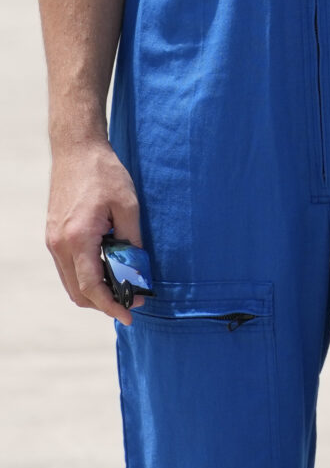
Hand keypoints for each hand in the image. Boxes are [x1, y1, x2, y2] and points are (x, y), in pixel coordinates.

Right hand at [47, 137, 141, 324]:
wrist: (76, 152)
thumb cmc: (105, 175)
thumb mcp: (128, 206)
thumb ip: (131, 240)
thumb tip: (137, 269)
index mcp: (78, 239)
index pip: (92, 287)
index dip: (111, 306)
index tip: (129, 315)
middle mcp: (59, 245)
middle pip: (78, 292)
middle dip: (104, 303)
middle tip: (133, 301)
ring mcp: (53, 242)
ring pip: (71, 283)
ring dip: (95, 292)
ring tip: (124, 288)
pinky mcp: (54, 236)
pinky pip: (68, 268)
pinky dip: (86, 277)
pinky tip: (108, 271)